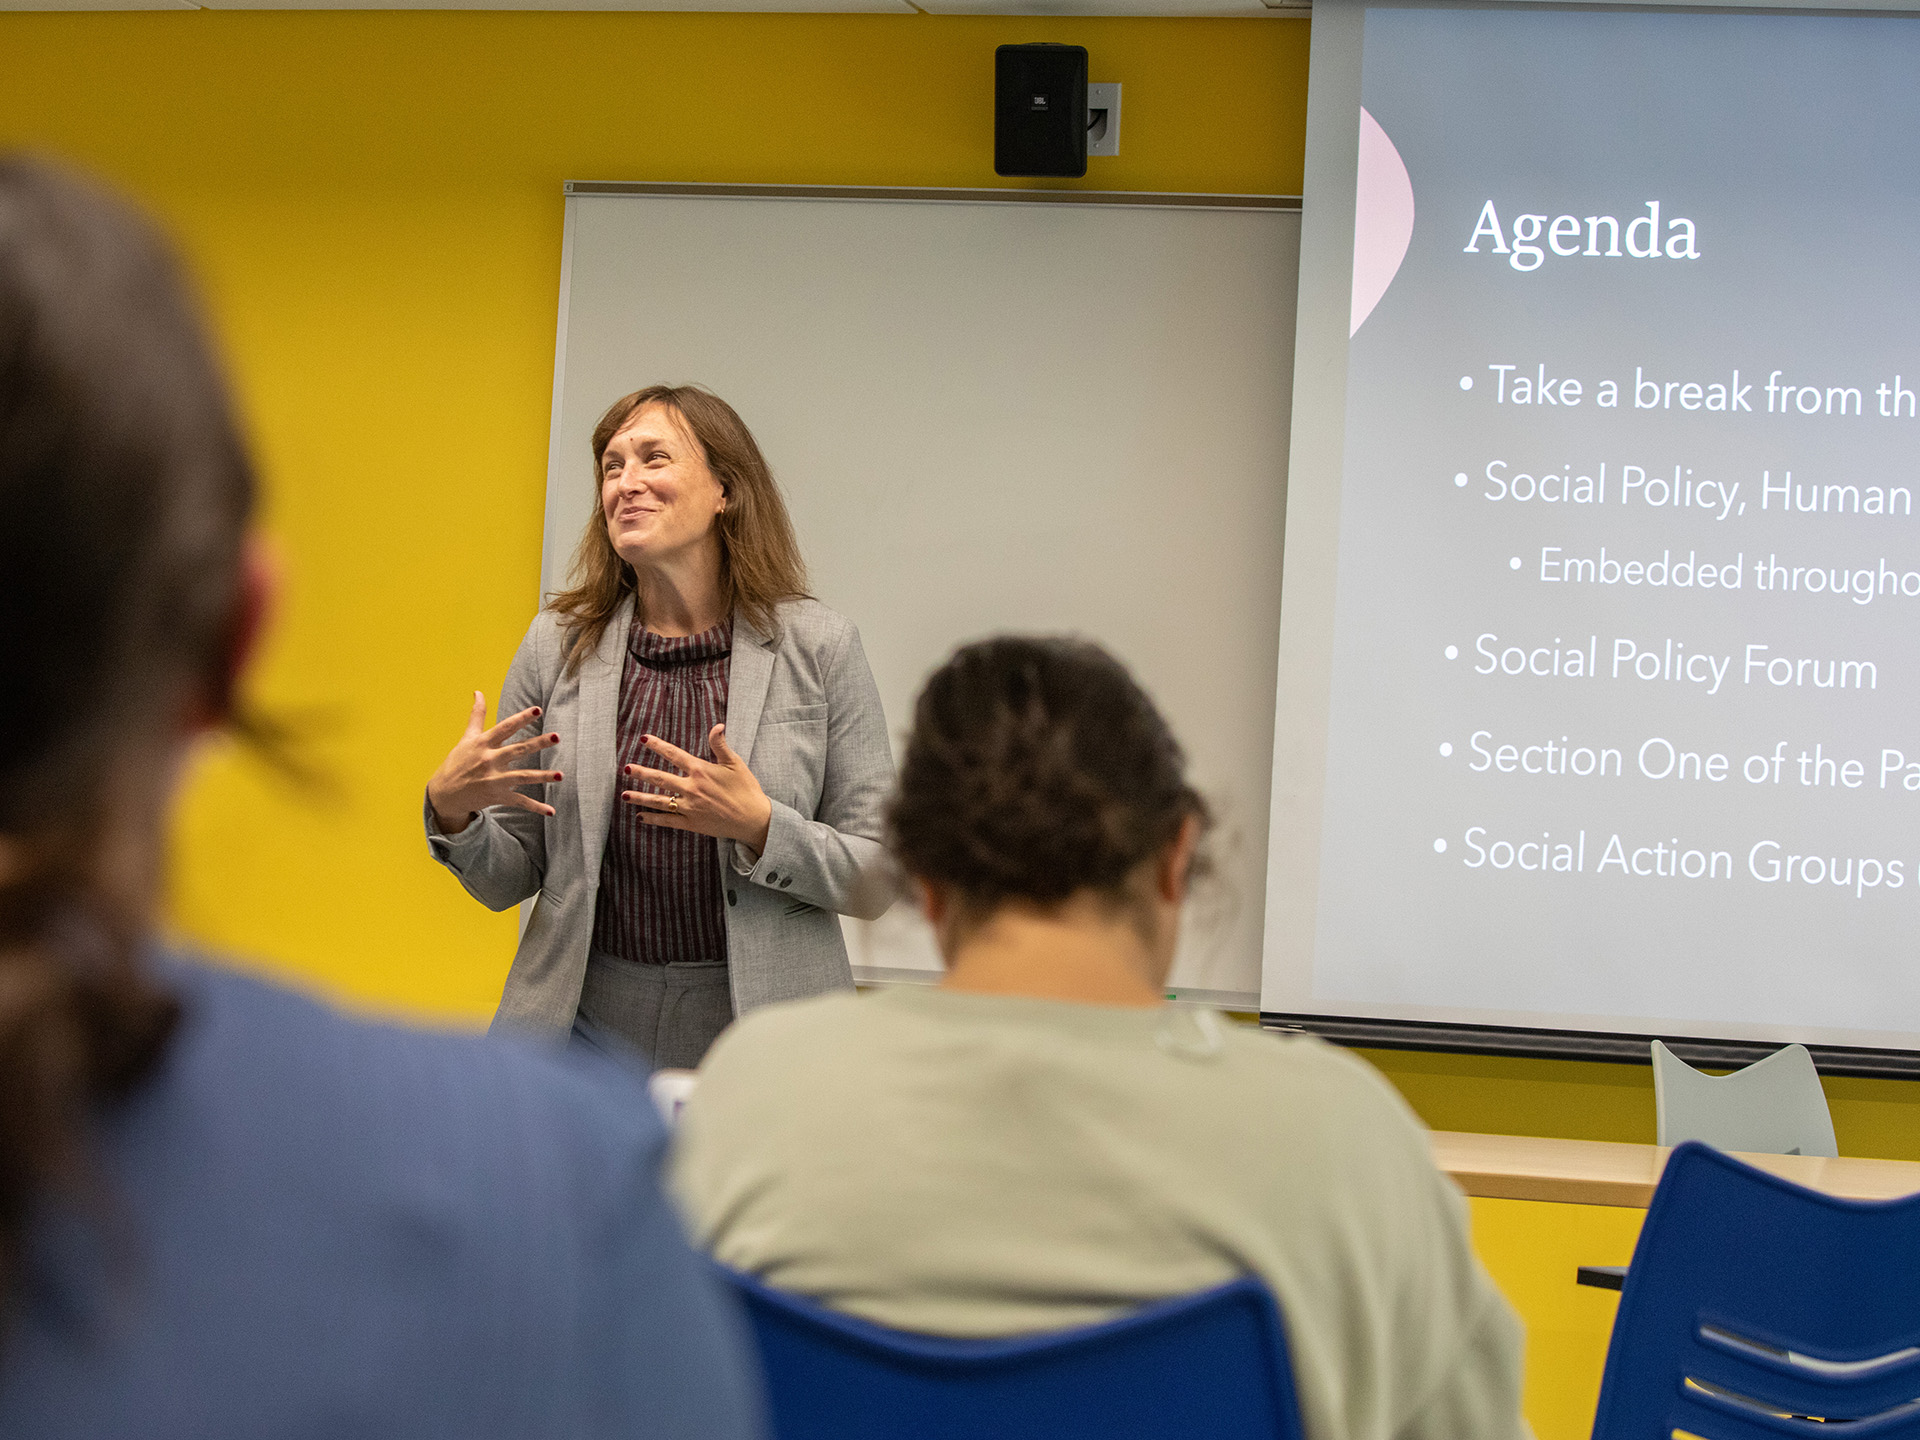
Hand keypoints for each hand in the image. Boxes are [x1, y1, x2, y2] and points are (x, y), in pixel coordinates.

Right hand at [427, 693, 562, 834]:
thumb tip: (478, 691)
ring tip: (561, 775)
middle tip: (557, 737)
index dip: (521, 718)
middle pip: (517, 750)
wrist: (444, 794)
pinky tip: (552, 811)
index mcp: (483, 744)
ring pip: (522, 777)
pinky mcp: (497, 796)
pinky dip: (536, 807)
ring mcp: (494, 780)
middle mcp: (489, 761)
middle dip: (538, 743)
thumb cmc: (457, 762)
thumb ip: (477, 715)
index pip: (505, 728)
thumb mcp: (466, 738)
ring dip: (542, 776)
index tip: (538, 710)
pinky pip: (520, 802)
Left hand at [622, 724, 772, 850]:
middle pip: (660, 779)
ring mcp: (689, 807)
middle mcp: (691, 788)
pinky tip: (640, 817)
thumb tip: (717, 726)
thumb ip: (721, 745)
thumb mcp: (735, 764)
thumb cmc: (747, 789)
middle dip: (641, 773)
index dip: (658, 746)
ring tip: (624, 795)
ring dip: (640, 797)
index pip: (674, 755)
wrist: (754, 820)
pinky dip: (653, 819)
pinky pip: (667, 821)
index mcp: (701, 771)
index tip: (644, 739)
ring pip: (659, 801)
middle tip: (626, 768)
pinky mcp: (691, 823)